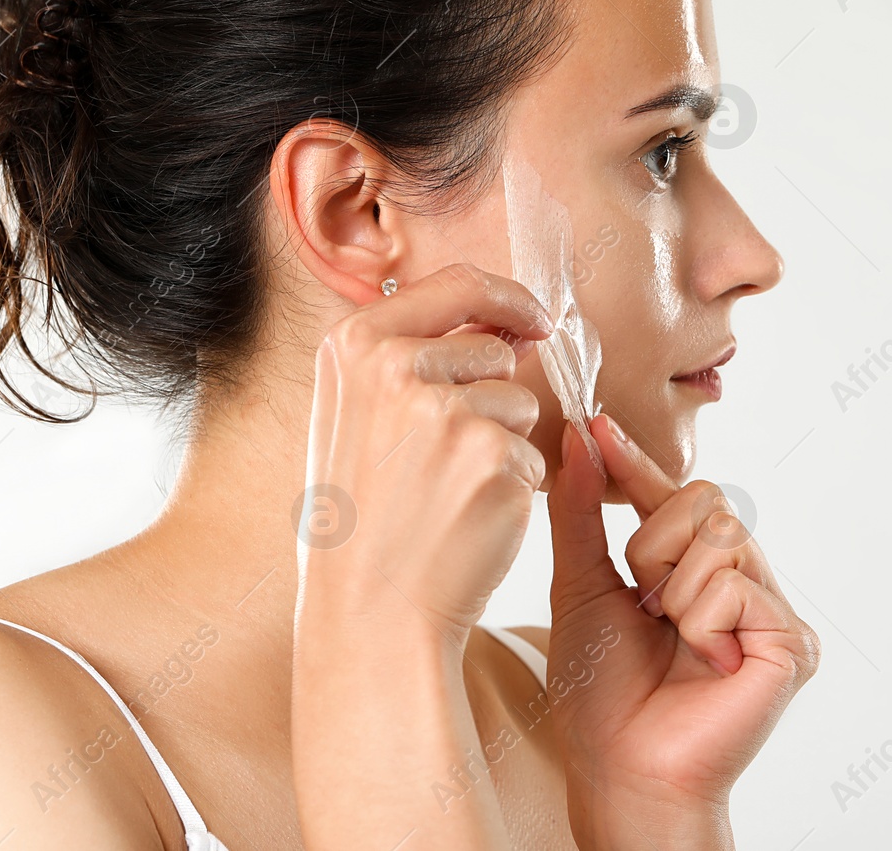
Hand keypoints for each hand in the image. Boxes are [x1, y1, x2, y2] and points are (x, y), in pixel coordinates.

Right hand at [297, 261, 552, 635]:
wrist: (369, 609)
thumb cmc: (365, 518)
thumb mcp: (357, 415)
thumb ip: (412, 357)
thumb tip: (507, 326)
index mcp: (356, 344)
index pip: (456, 283)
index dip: (507, 297)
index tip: (535, 318)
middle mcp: (396, 366)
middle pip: (494, 349)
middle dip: (492, 395)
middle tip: (442, 460)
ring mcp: (447, 411)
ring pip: (520, 402)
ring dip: (504, 442)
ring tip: (447, 491)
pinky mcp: (493, 456)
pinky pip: (533, 455)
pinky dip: (513, 487)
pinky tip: (467, 517)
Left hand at [544, 413, 819, 849]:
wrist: (621, 770)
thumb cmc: (601, 694)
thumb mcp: (579, 587)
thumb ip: (579, 514)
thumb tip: (580, 440)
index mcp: (693, 569)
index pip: (672, 495)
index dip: (635, 464)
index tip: (595, 425)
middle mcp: (740, 581)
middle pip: (704, 498)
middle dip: (653, 544)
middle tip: (645, 603)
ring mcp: (771, 610)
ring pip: (720, 535)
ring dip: (674, 587)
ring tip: (673, 638)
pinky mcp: (792, 641)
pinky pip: (738, 583)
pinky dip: (702, 620)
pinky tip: (705, 662)